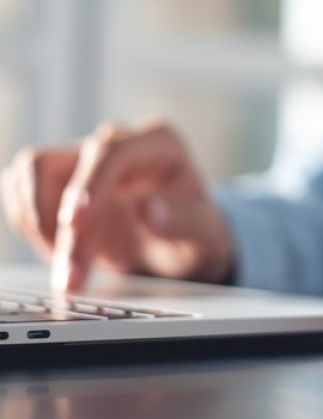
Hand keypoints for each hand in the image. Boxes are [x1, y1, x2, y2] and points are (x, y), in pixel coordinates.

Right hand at [1, 121, 233, 291]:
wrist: (181, 245)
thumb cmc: (196, 235)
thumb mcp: (206, 238)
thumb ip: (185, 222)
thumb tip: (152, 209)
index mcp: (159, 144)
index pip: (113, 151)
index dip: (89, 185)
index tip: (76, 224)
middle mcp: (119, 143)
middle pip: (69, 166)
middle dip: (63, 226)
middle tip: (72, 275)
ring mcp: (85, 158)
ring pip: (33, 169)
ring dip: (36, 220)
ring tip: (66, 264)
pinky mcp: (61, 178)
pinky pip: (21, 188)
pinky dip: (28, 223)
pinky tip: (59, 253)